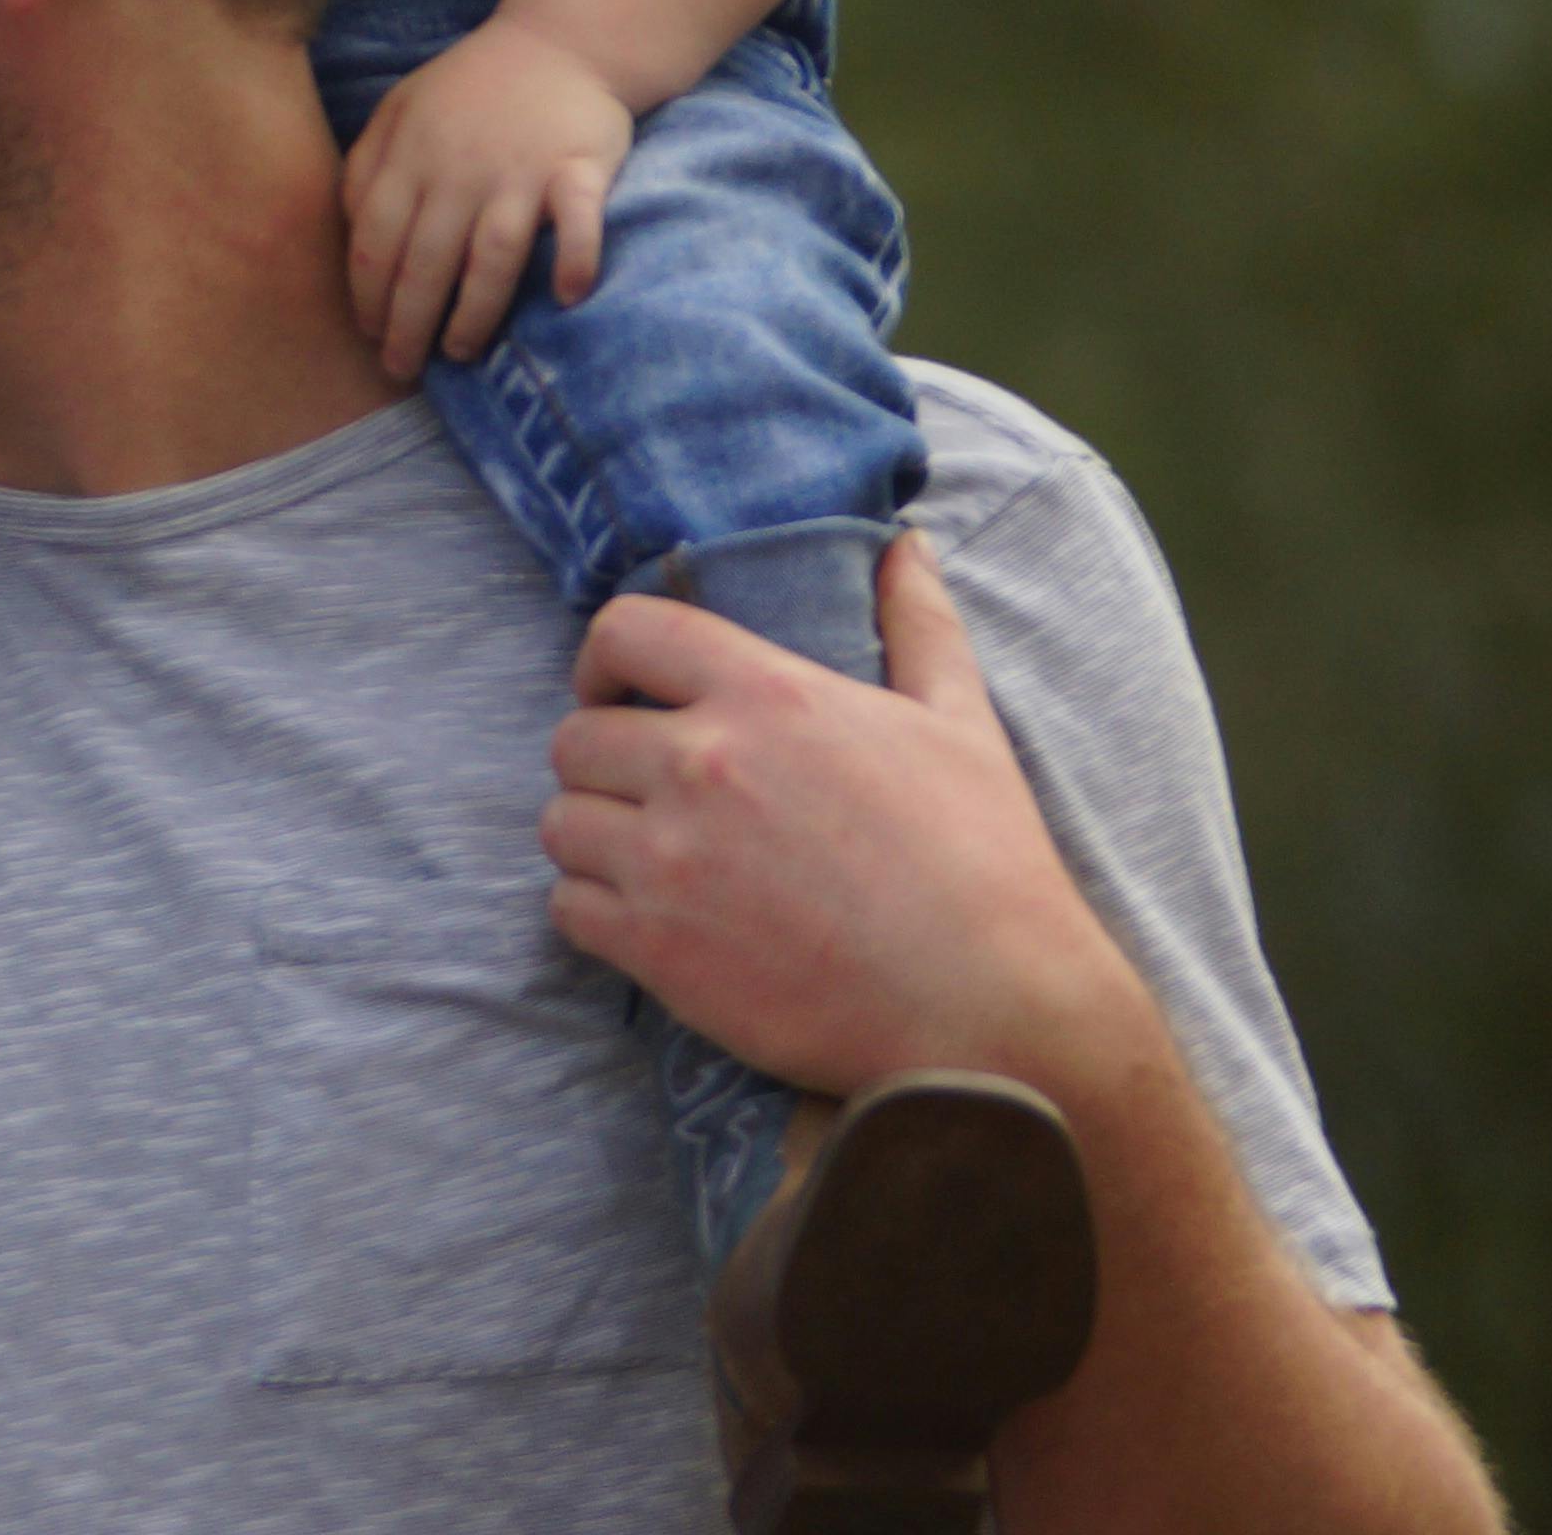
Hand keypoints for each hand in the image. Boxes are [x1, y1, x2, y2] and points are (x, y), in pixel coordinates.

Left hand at [338, 14, 632, 375]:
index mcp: (410, 156)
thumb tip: (348, 231)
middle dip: (407, 324)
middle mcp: (459, 170)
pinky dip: (576, 258)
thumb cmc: (471, 88)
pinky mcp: (578, 168)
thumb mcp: (400, 110)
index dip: (367, 297)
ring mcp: (520, 171)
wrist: (560, 41)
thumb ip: (367, 166)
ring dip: (473, 313)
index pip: (375, 242)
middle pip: (425, 262)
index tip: (369, 335)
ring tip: (459, 353)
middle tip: (401, 368)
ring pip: (490, 257)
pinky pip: (578, 220)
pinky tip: (567, 296)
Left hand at [538, 537, 1146, 1096]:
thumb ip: (918, 622)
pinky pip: (567, 909)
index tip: (620, 693)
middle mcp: (702, 767)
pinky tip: (650, 922)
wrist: (992, 1009)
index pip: (626, 630)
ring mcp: (671, 861)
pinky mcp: (658, 951)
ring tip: (649, 859)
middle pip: (574, 737)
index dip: (606, 659)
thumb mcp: (960, 721)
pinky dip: (594, 914)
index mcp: (767, 696)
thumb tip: (907, 543)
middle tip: (648, 793)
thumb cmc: (985, 861)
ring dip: (593, 838)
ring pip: (560, 823)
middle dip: (603, 761)